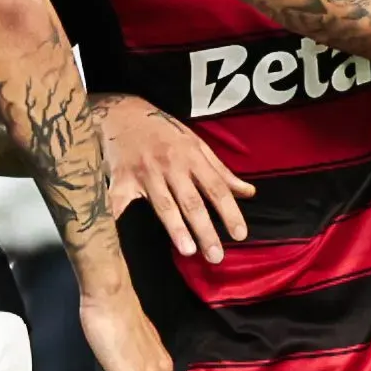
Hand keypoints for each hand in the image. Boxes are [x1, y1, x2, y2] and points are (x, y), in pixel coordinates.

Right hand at [95, 94, 253, 262]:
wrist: (123, 113)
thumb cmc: (165, 132)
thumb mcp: (196, 144)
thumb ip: (221, 171)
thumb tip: (249, 192)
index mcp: (192, 157)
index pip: (216, 188)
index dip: (229, 212)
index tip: (240, 235)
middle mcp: (170, 165)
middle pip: (192, 202)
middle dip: (205, 230)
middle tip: (217, 256)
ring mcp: (145, 173)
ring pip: (164, 205)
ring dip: (176, 229)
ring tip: (189, 251)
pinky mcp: (121, 180)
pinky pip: (121, 203)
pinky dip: (121, 219)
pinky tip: (124, 240)